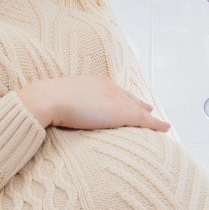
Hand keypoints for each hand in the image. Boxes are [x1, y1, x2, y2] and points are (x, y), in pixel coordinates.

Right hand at [18, 74, 169, 131]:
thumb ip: (63, 103)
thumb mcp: (57, 99)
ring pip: (138, 109)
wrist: (46, 100)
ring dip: (149, 117)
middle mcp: (109, 86)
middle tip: (149, 110)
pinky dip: (156, 125)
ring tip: (159, 123)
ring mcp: (115, 98)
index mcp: (94, 81)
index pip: (114, 91)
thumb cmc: (44, 101)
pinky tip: (164, 128)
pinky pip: (144, 120)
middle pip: (129, 98)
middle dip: (139, 105)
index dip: (124, 98)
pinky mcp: (121, 113)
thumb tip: (55, 111)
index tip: (130, 103)